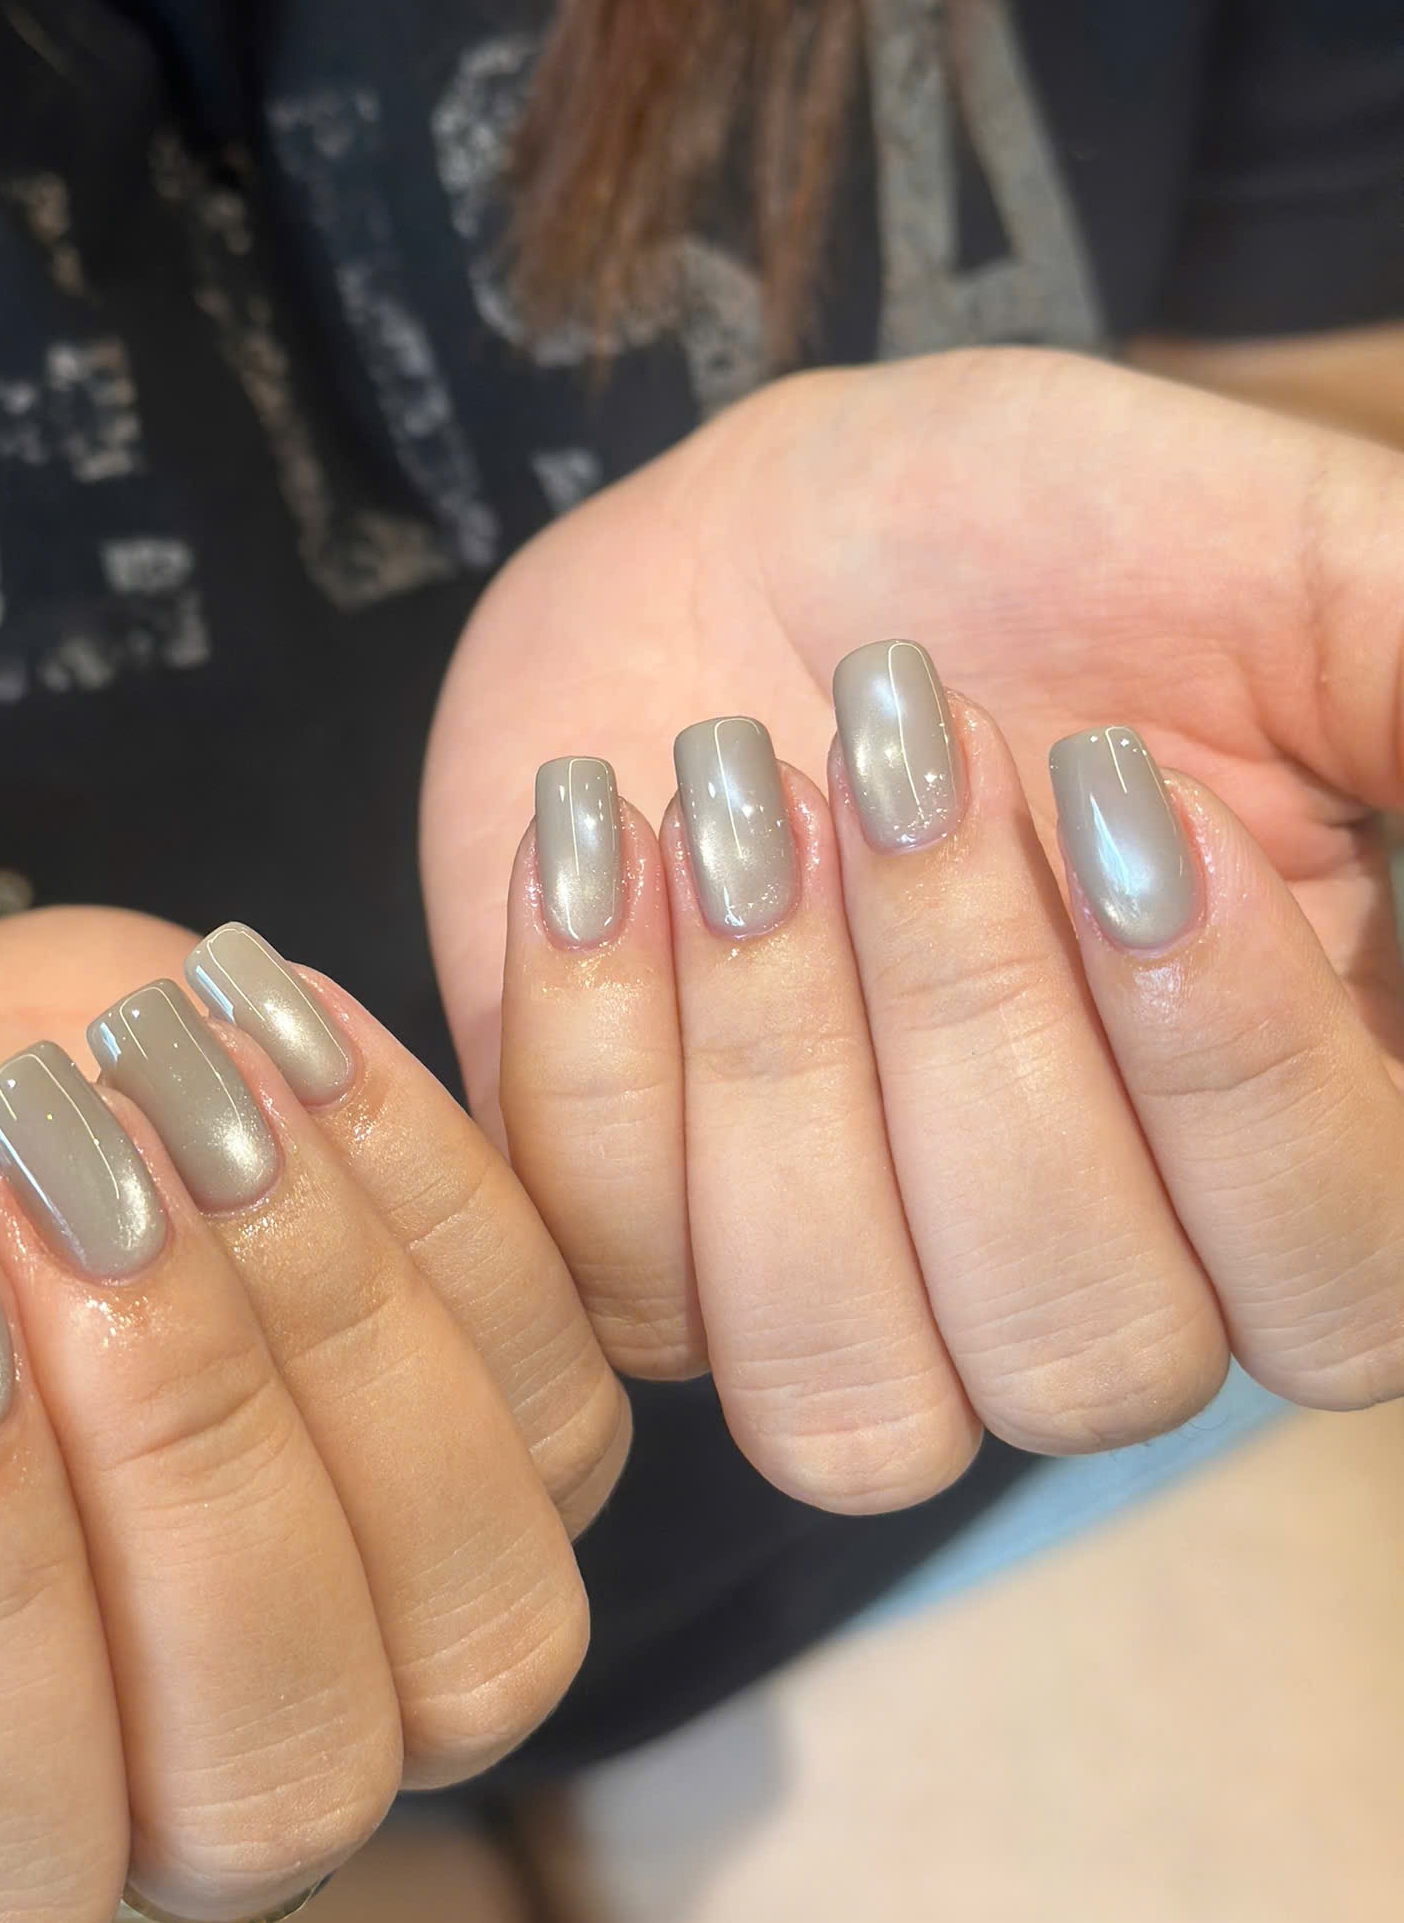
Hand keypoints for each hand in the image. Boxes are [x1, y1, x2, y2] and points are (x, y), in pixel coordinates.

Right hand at [0, 908, 622, 1922]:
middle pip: (289, 1758)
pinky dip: (439, 1182)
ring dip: (337, 1314)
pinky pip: (570, 1373)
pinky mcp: (494, 1428)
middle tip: (50, 1178)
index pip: (2, 1854)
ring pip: (482, 1595)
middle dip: (185, 1440)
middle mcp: (181, 1782)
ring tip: (163, 1086)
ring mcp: (376, 1619)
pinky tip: (266, 1027)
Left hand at [421, 347, 1403, 1505]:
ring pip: (847, 1399)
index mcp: (1292, 1141)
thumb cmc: (1054, 538)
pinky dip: (592, 1054)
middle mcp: (1090, 1267)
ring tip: (730, 799)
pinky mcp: (647, 1249)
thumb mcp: (1300, 567)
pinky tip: (602, 835)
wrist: (763, 523)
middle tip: (891, 759)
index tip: (1128, 792)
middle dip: (971, 1026)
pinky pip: (617, 1292)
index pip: (1338, 1287)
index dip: (1239, 1077)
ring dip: (774, 1077)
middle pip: (1086, 1353)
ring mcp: (854, 1285)